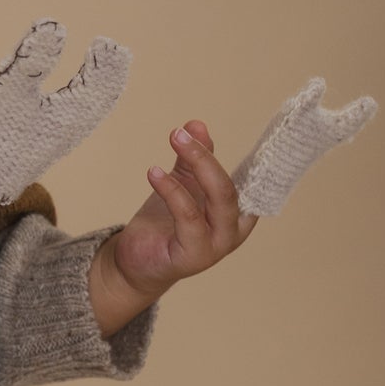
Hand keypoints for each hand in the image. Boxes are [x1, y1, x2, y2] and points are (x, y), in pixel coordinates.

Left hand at [109, 120, 259, 298]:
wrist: (138, 261)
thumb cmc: (165, 224)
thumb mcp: (182, 184)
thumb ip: (192, 159)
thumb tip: (196, 124)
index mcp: (237, 211)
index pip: (246, 178)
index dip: (234, 151)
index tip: (211, 128)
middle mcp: (233, 229)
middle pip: (229, 187)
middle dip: (205, 156)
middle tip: (181, 133)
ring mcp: (217, 245)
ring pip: (218, 200)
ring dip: (196, 165)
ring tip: (173, 140)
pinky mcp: (194, 256)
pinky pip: (189, 218)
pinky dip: (172, 191)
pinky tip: (154, 172)